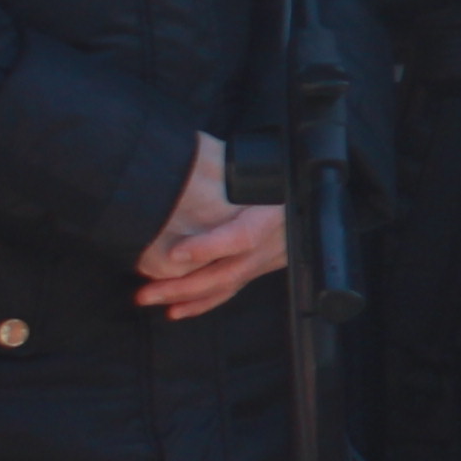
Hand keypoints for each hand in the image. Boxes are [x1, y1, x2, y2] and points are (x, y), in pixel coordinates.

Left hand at [138, 131, 288, 320]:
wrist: (312, 189)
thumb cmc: (283, 174)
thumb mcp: (264, 168)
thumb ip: (237, 168)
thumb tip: (193, 151)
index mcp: (273, 214)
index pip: (243, 237)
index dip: (209, 248)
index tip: (176, 253)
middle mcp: (272, 242)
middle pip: (227, 272)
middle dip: (184, 286)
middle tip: (147, 292)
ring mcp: (268, 258)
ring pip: (226, 285)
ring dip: (187, 297)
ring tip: (151, 299)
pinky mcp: (262, 266)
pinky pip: (232, 289)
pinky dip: (204, 302)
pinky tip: (178, 309)